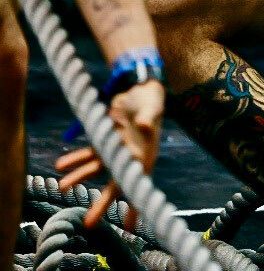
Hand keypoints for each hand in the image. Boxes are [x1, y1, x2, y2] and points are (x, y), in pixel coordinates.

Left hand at [55, 79, 163, 228]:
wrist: (141, 87)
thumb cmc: (151, 100)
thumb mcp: (152, 108)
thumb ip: (148, 118)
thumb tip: (144, 125)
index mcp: (144, 155)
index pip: (138, 184)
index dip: (134, 205)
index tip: (129, 227)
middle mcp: (128, 157)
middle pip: (114, 184)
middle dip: (101, 204)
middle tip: (88, 223)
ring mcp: (115, 149)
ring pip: (95, 169)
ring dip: (79, 177)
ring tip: (62, 187)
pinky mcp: (105, 139)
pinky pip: (88, 153)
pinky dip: (74, 159)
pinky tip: (60, 165)